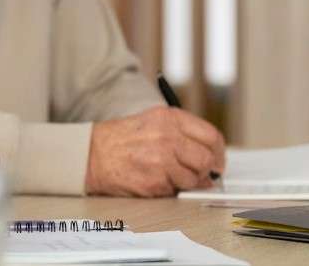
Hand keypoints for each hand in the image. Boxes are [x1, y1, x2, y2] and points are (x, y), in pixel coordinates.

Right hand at [85, 105, 225, 196]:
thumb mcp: (151, 122)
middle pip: (207, 159)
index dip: (218, 152)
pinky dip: (169, 189)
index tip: (216, 161)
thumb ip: (180, 134)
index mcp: (169, 118)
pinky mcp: (155, 182)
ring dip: (186, 181)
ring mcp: (161, 160)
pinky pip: (176, 190)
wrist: (90, 155)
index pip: (211, 136)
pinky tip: (154, 179)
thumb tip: (208, 155)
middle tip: (200, 174)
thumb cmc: (119, 139)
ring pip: (194, 178)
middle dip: (206, 170)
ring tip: (168, 175)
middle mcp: (167, 137)